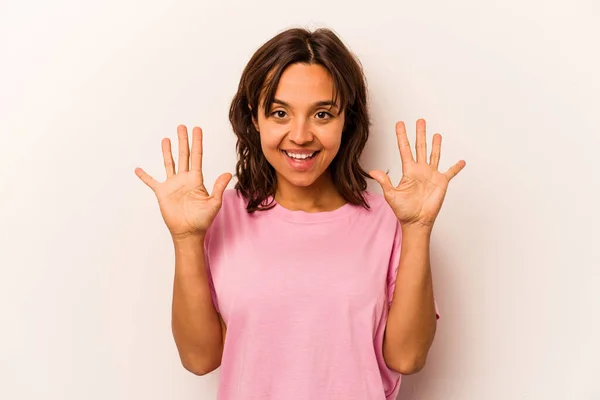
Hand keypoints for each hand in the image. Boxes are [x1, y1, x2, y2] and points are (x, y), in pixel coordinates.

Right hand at [135, 125, 231, 239]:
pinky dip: (145, 176)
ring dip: (167, 151)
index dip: (197, 142)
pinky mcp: (162, 193)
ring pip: (169, 163)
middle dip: (183, 141)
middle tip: (182, 126)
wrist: (188, 232)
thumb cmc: (202, 220)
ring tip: (166, 139)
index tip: (197, 129)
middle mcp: (184, 179)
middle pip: (183, 155)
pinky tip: (139, 169)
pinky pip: (152, 182)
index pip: (197, 156)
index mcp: (196, 179)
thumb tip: (227, 173)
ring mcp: (172, 185)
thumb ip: (219, 187)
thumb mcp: (214, 203)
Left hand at [369, 119, 465, 228]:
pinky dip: (456, 167)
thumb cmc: (403, 210)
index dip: (402, 136)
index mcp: (408, 171)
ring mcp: (431, 175)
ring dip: (436, 145)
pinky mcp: (441, 183)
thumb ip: (384, 181)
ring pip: (434, 155)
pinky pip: (450, 172)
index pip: (405, 149)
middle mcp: (420, 170)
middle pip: (420, 147)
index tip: (400, 124)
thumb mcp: (391, 195)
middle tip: (420, 120)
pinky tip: (461, 161)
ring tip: (436, 134)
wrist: (416, 222)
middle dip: (420, 134)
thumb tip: (373, 171)